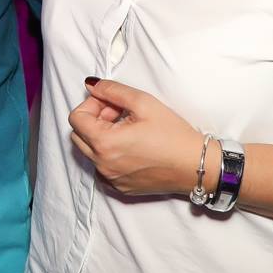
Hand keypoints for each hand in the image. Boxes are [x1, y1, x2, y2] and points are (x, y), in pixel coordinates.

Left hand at [67, 77, 205, 197]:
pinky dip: (110, 153)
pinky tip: (133, 146)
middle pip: (79, 135)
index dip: (91, 104)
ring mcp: (110, 179)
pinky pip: (103, 166)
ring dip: (101, 136)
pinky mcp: (120, 187)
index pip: (76, 118)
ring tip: (128, 129)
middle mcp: (102, 165)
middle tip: (119, 113)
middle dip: (94, 119)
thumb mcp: (143, 102)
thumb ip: (112, 90)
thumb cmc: (173, 135)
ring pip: (90, 151)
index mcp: (104, 143)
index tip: (111, 102)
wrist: (197, 166)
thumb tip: (91, 85)